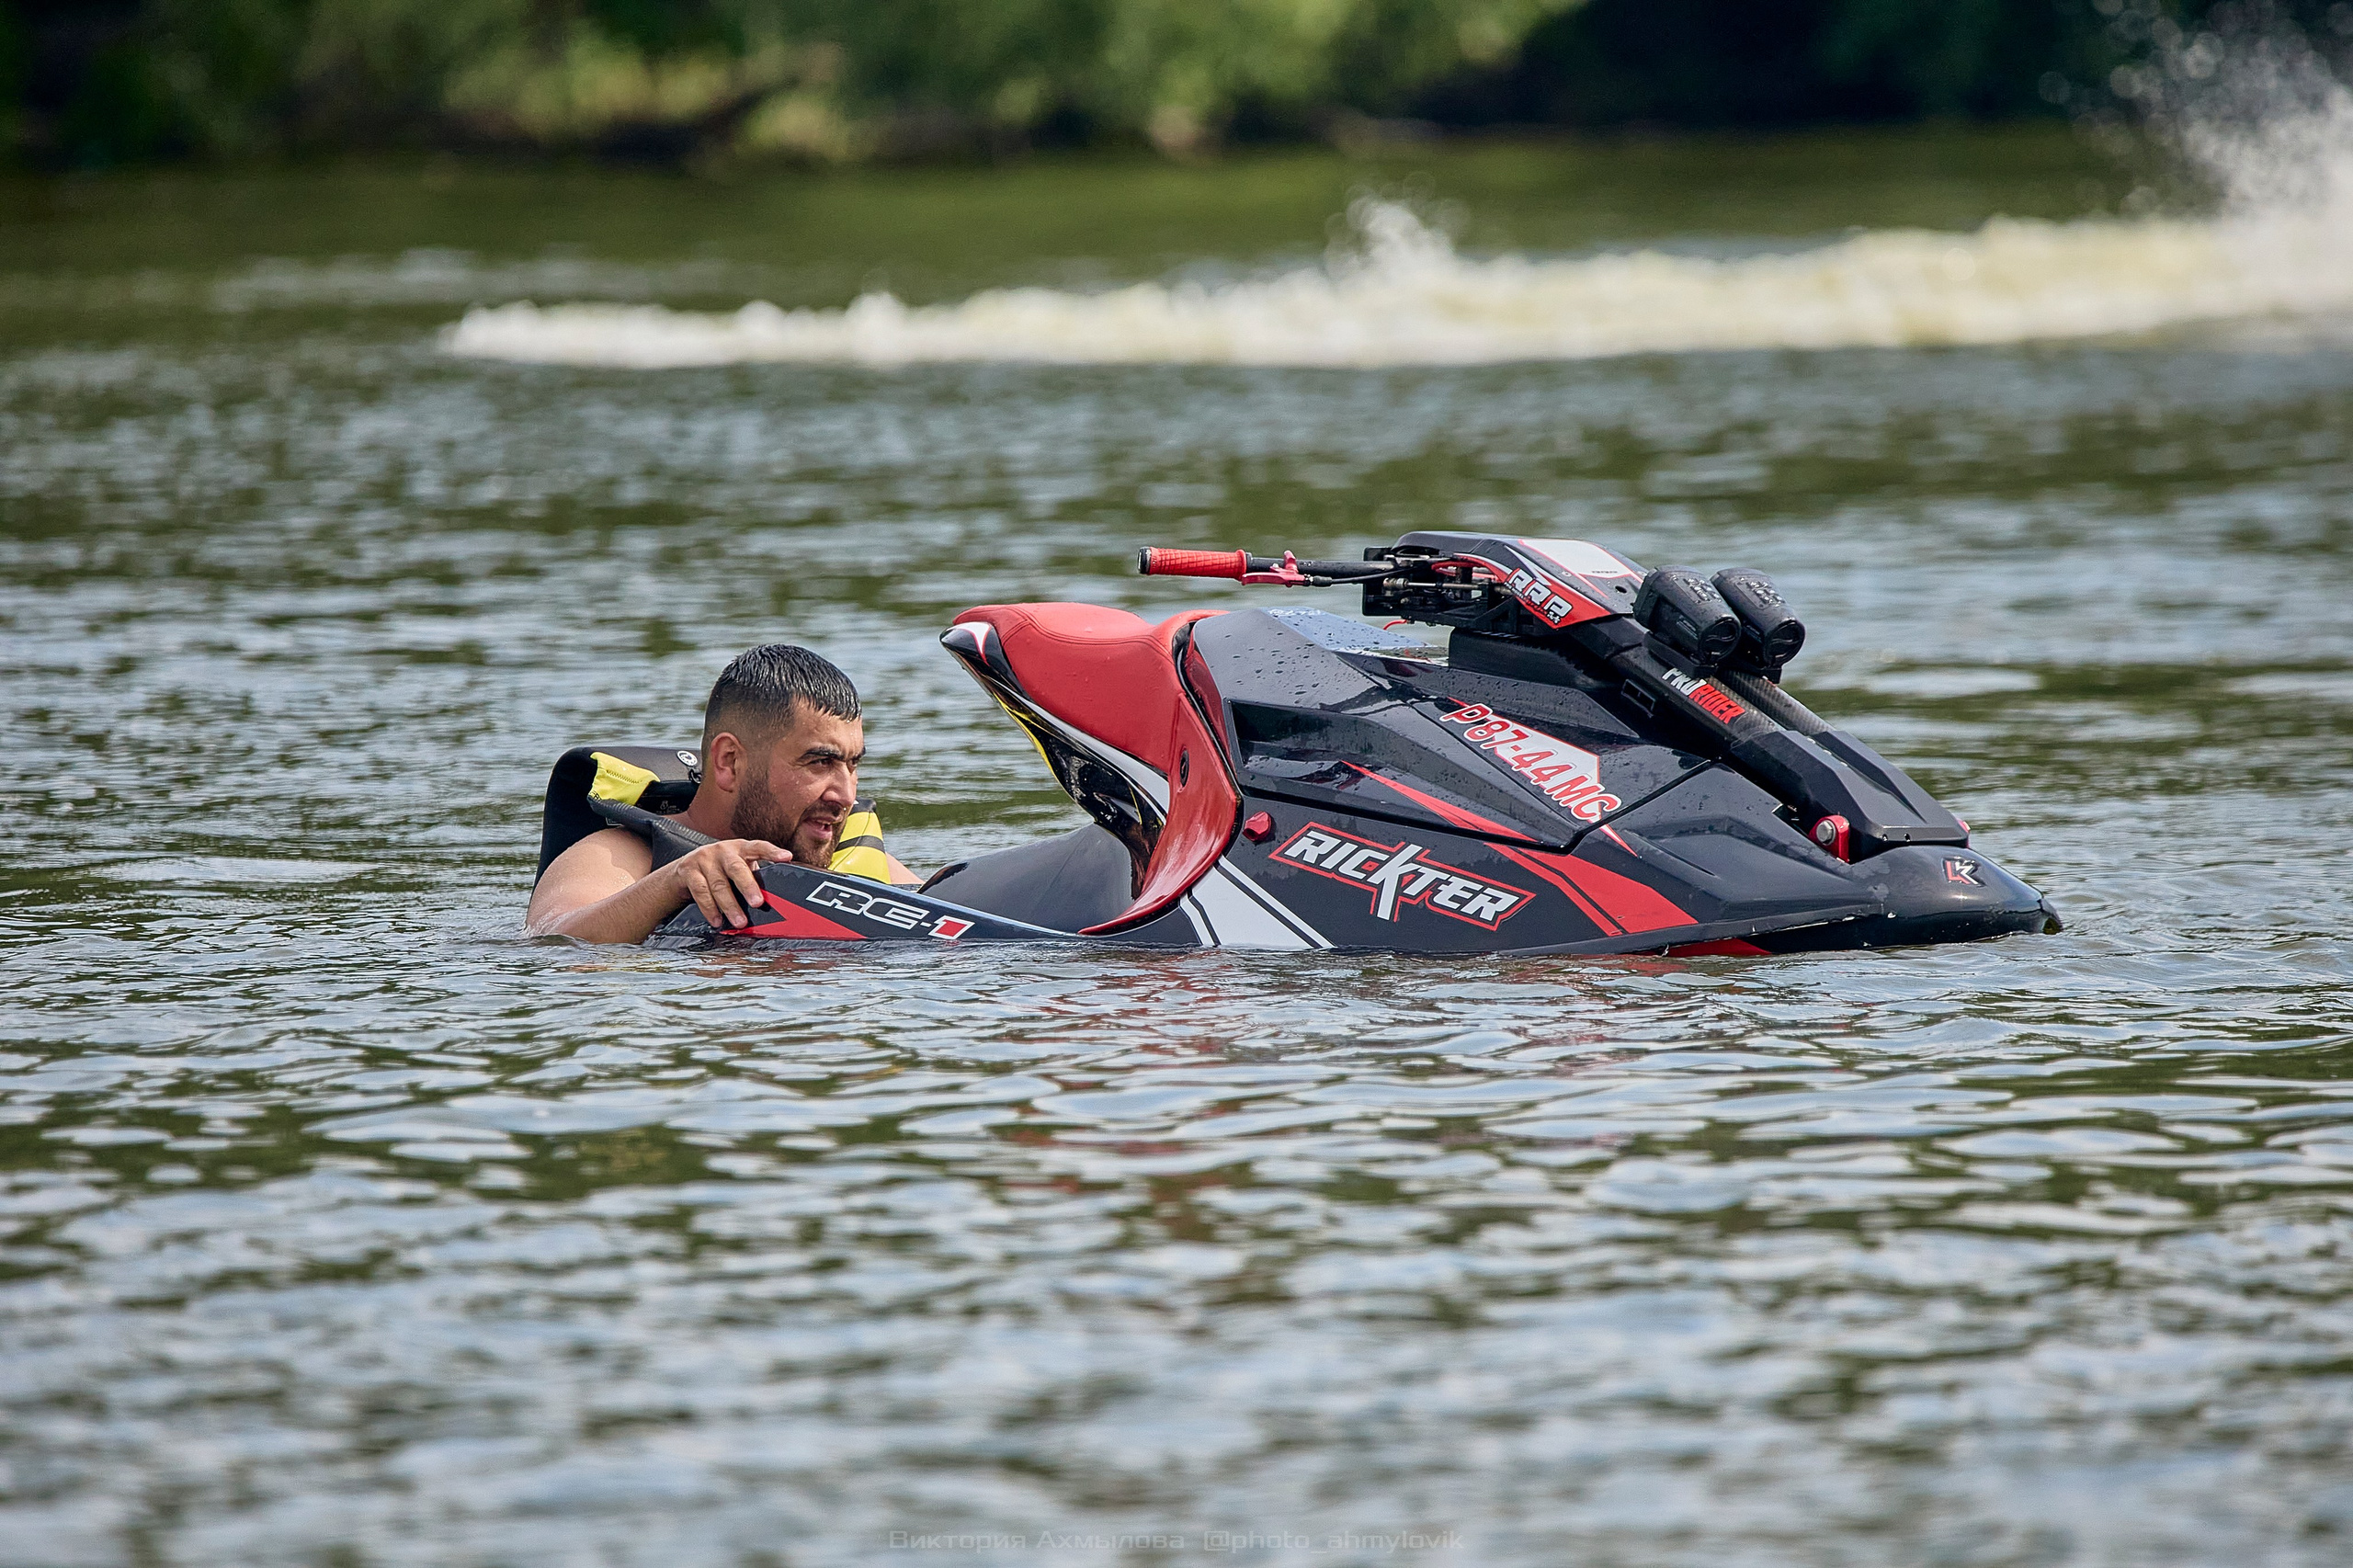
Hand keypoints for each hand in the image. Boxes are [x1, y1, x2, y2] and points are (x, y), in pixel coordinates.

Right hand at [664, 839, 789, 928]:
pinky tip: (717, 920)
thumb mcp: (738, 868)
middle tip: (758, 903)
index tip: (786, 857)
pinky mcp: (688, 871)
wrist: (684, 869)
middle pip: (736, 868)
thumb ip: (754, 877)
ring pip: (718, 884)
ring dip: (730, 906)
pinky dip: (710, 909)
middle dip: (748, 887)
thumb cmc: (720, 870)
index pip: (758, 847)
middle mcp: (722, 851)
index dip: (772, 852)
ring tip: (739, 922)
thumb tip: (775, 900)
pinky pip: (700, 892)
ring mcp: (704, 859)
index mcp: (740, 848)